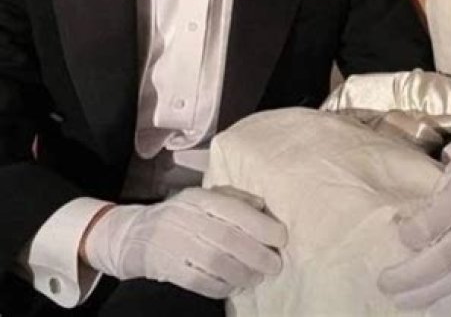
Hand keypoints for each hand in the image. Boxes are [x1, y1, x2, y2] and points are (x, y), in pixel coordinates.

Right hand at [83, 186, 286, 298]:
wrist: (133, 234)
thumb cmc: (181, 214)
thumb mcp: (203, 198)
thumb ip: (233, 199)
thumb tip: (263, 206)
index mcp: (199, 197)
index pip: (234, 210)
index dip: (261, 225)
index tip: (281, 238)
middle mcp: (187, 217)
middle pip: (228, 239)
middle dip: (257, 255)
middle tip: (276, 265)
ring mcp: (173, 243)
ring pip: (215, 263)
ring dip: (243, 274)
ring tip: (258, 278)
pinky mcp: (165, 267)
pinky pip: (198, 281)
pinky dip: (220, 287)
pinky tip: (234, 287)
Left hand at [378, 145, 450, 315]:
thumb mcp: (446, 179)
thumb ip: (430, 207)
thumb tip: (404, 235)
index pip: (439, 218)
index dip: (416, 232)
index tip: (399, 236)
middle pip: (449, 254)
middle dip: (413, 274)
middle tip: (386, 283)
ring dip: (433, 294)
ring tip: (405, 301)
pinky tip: (438, 309)